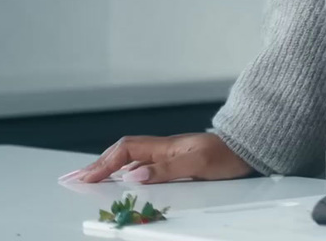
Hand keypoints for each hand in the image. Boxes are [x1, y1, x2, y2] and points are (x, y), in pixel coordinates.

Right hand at [61, 132, 253, 184]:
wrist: (249, 149)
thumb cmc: (226, 155)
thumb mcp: (197, 164)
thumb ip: (166, 169)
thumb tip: (134, 175)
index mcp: (164, 147)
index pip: (125, 152)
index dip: (103, 164)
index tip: (84, 178)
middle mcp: (164, 149)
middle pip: (122, 153)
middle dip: (98, 164)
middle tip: (76, 177)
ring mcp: (170, 154)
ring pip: (131, 158)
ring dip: (110, 166)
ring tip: (91, 178)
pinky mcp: (177, 162)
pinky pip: (143, 164)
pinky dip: (126, 170)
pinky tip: (124, 179)